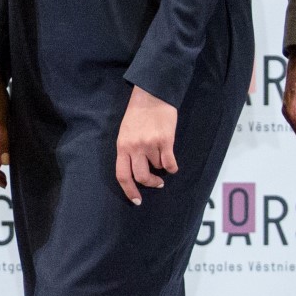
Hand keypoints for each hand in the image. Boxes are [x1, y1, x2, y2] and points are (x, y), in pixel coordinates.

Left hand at [114, 85, 177, 204]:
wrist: (152, 95)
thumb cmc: (137, 114)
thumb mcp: (125, 133)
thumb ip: (129, 151)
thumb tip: (136, 171)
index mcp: (122, 146)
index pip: (122, 175)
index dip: (129, 190)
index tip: (136, 200)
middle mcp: (135, 147)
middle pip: (141, 177)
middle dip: (150, 184)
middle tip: (157, 183)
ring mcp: (150, 145)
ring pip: (158, 167)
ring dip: (161, 166)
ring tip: (162, 156)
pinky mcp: (165, 141)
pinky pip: (170, 163)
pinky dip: (172, 167)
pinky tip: (173, 165)